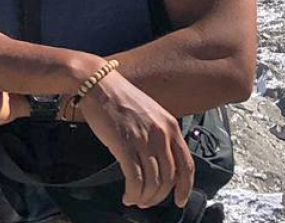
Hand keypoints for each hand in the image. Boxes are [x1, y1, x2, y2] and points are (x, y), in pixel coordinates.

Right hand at [77, 71, 194, 209]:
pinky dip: (133, 192)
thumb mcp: (151, 113)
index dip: (184, 188)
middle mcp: (161, 134)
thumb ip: (160, 135)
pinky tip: (127, 195)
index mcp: (171, 126)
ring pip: (152, 182)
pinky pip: (134, 178)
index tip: (179, 200)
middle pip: (169, 178)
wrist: (97, 82)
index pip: (186, 166)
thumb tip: (161, 163)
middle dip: (159, 196)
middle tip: (148, 202)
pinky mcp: (124, 144)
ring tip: (136, 200)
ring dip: (145, 197)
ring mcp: (143, 139)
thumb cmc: (120, 97)